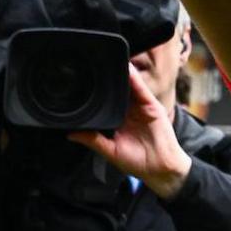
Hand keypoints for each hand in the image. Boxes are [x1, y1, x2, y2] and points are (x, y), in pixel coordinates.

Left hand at [69, 64, 191, 199]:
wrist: (160, 169)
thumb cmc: (138, 162)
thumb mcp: (110, 151)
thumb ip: (92, 140)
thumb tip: (70, 135)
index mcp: (120, 121)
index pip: (107, 103)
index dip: (99, 93)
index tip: (84, 83)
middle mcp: (130, 112)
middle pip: (118, 91)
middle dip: (108, 80)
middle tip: (93, 66)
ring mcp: (142, 108)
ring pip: (129, 87)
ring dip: (121, 75)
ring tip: (107, 61)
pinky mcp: (152, 107)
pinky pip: (142, 90)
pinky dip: (135, 79)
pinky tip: (127, 69)